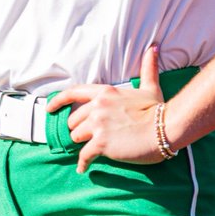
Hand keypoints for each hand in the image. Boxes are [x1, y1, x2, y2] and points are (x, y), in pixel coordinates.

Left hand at [46, 44, 166, 173]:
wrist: (165, 128)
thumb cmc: (158, 109)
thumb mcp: (150, 86)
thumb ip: (148, 68)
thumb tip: (154, 47)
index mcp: (105, 92)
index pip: (73, 93)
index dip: (58, 101)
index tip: (50, 109)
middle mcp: (97, 106)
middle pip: (73, 120)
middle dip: (79, 129)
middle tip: (86, 137)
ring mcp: (98, 125)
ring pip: (76, 137)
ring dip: (82, 144)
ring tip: (90, 149)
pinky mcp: (101, 143)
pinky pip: (84, 155)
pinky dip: (83, 163)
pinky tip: (84, 167)